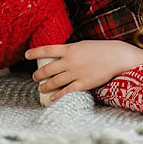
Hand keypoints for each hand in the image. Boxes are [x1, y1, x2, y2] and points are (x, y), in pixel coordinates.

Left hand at [26, 40, 142, 101]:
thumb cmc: (100, 49)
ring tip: (41, 88)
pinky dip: (57, 96)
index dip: (35, 52)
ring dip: (45, 86)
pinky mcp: (83, 84)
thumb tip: (58, 56)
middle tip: (35, 77)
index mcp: (70, 49)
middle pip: (48, 69)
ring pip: (54, 81)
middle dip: (38, 74)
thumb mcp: (82, 45)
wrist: (116, 56)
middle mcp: (70, 61)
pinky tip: (52, 98)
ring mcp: (76, 73)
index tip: (26, 55)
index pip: (47, 50)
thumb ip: (70, 51)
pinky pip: (66, 91)